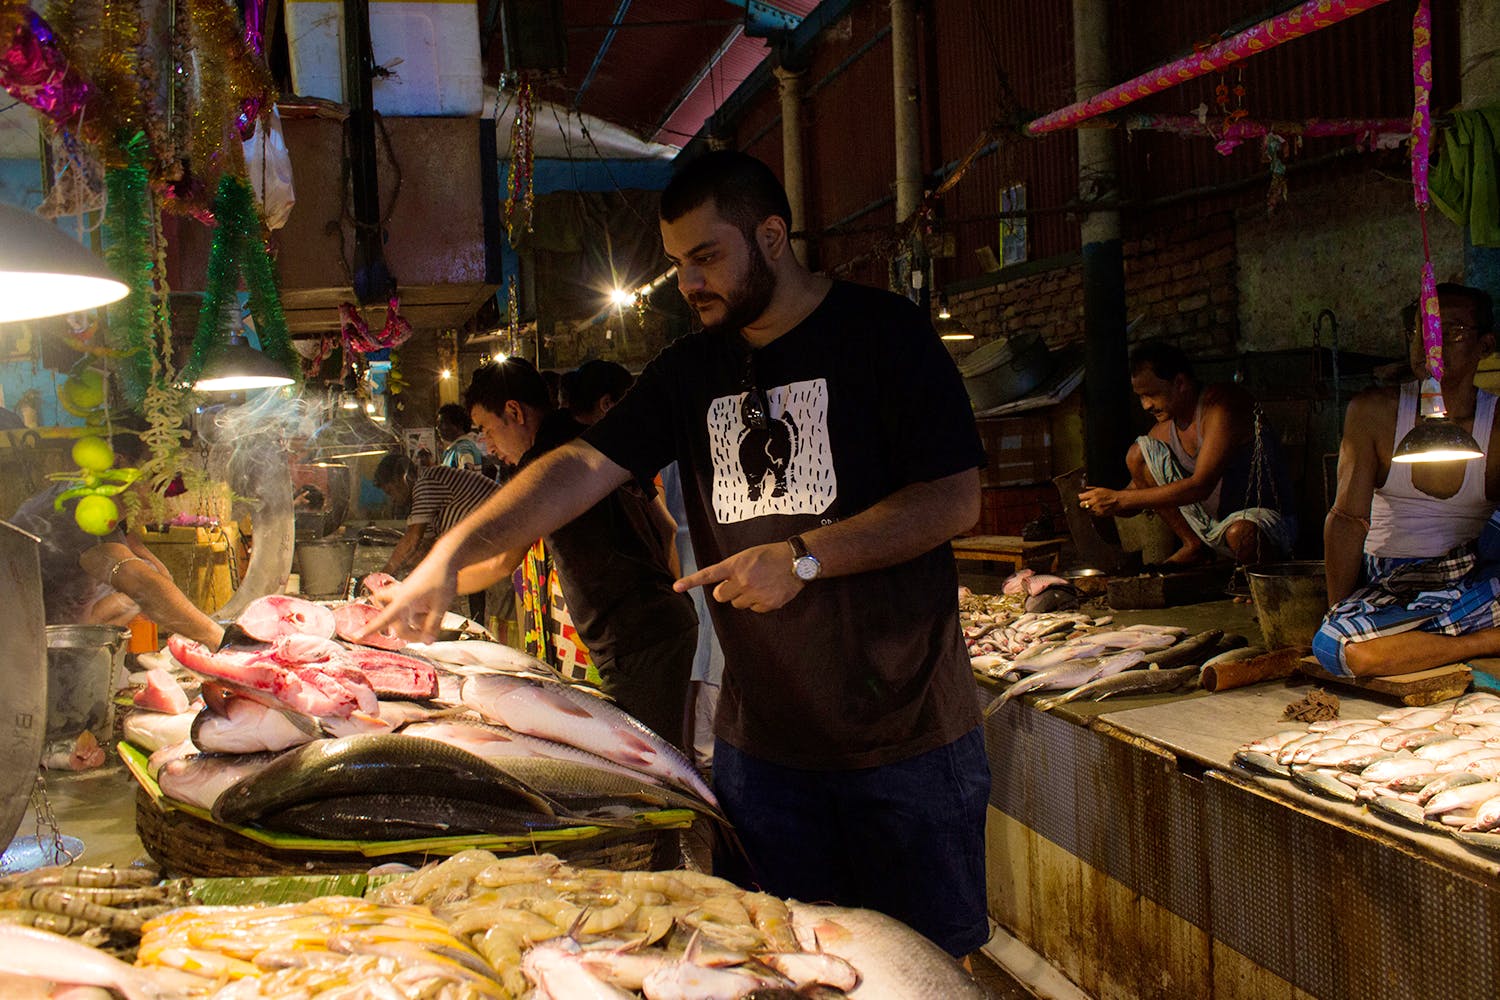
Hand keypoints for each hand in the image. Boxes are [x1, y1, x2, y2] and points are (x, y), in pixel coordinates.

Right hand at [359, 550, 456, 640]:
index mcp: (404, 600)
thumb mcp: (441, 605)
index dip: (370, 629)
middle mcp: (399, 598)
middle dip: (413, 634)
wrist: (444, 560)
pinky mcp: (408, 596)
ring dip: (417, 621)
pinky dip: (419, 614)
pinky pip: (408, 611)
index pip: (384, 619)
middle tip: (429, 636)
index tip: (356, 637)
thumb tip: (427, 642)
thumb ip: (432, 625)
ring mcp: (403, 597)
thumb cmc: (441, 578)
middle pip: (399, 626)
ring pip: (404, 618)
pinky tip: (429, 607)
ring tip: (432, 610)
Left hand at [674, 542, 804, 612]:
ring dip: (743, 598)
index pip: (709, 574)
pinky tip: (769, 591)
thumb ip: (734, 568)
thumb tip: (724, 585)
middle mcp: (742, 580)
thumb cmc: (772, 555)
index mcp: (736, 564)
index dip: (691, 581)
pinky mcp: (767, 604)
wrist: (797, 561)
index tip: (676, 587)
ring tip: (759, 585)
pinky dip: (759, 604)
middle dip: (727, 592)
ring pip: (737, 605)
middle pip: (721, 597)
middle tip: (739, 584)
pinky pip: (754, 610)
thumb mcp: (749, 555)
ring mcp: (755, 593)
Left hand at [1078, 487, 1121, 516]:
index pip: (1080, 497)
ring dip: (1088, 508)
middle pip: (1081, 505)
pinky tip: (1097, 508)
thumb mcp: (1099, 488)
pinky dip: (1093, 512)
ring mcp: (1097, 508)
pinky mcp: (1100, 514)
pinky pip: (1092, 514)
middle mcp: (1094, 501)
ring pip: (1086, 510)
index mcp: (1094, 494)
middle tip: (1086, 502)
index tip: (1082, 497)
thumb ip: (1090, 489)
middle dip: (1083, 503)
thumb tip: (1083, 490)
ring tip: (1093, 505)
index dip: (1081, 497)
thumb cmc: (1109, 493)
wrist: (1118, 500)